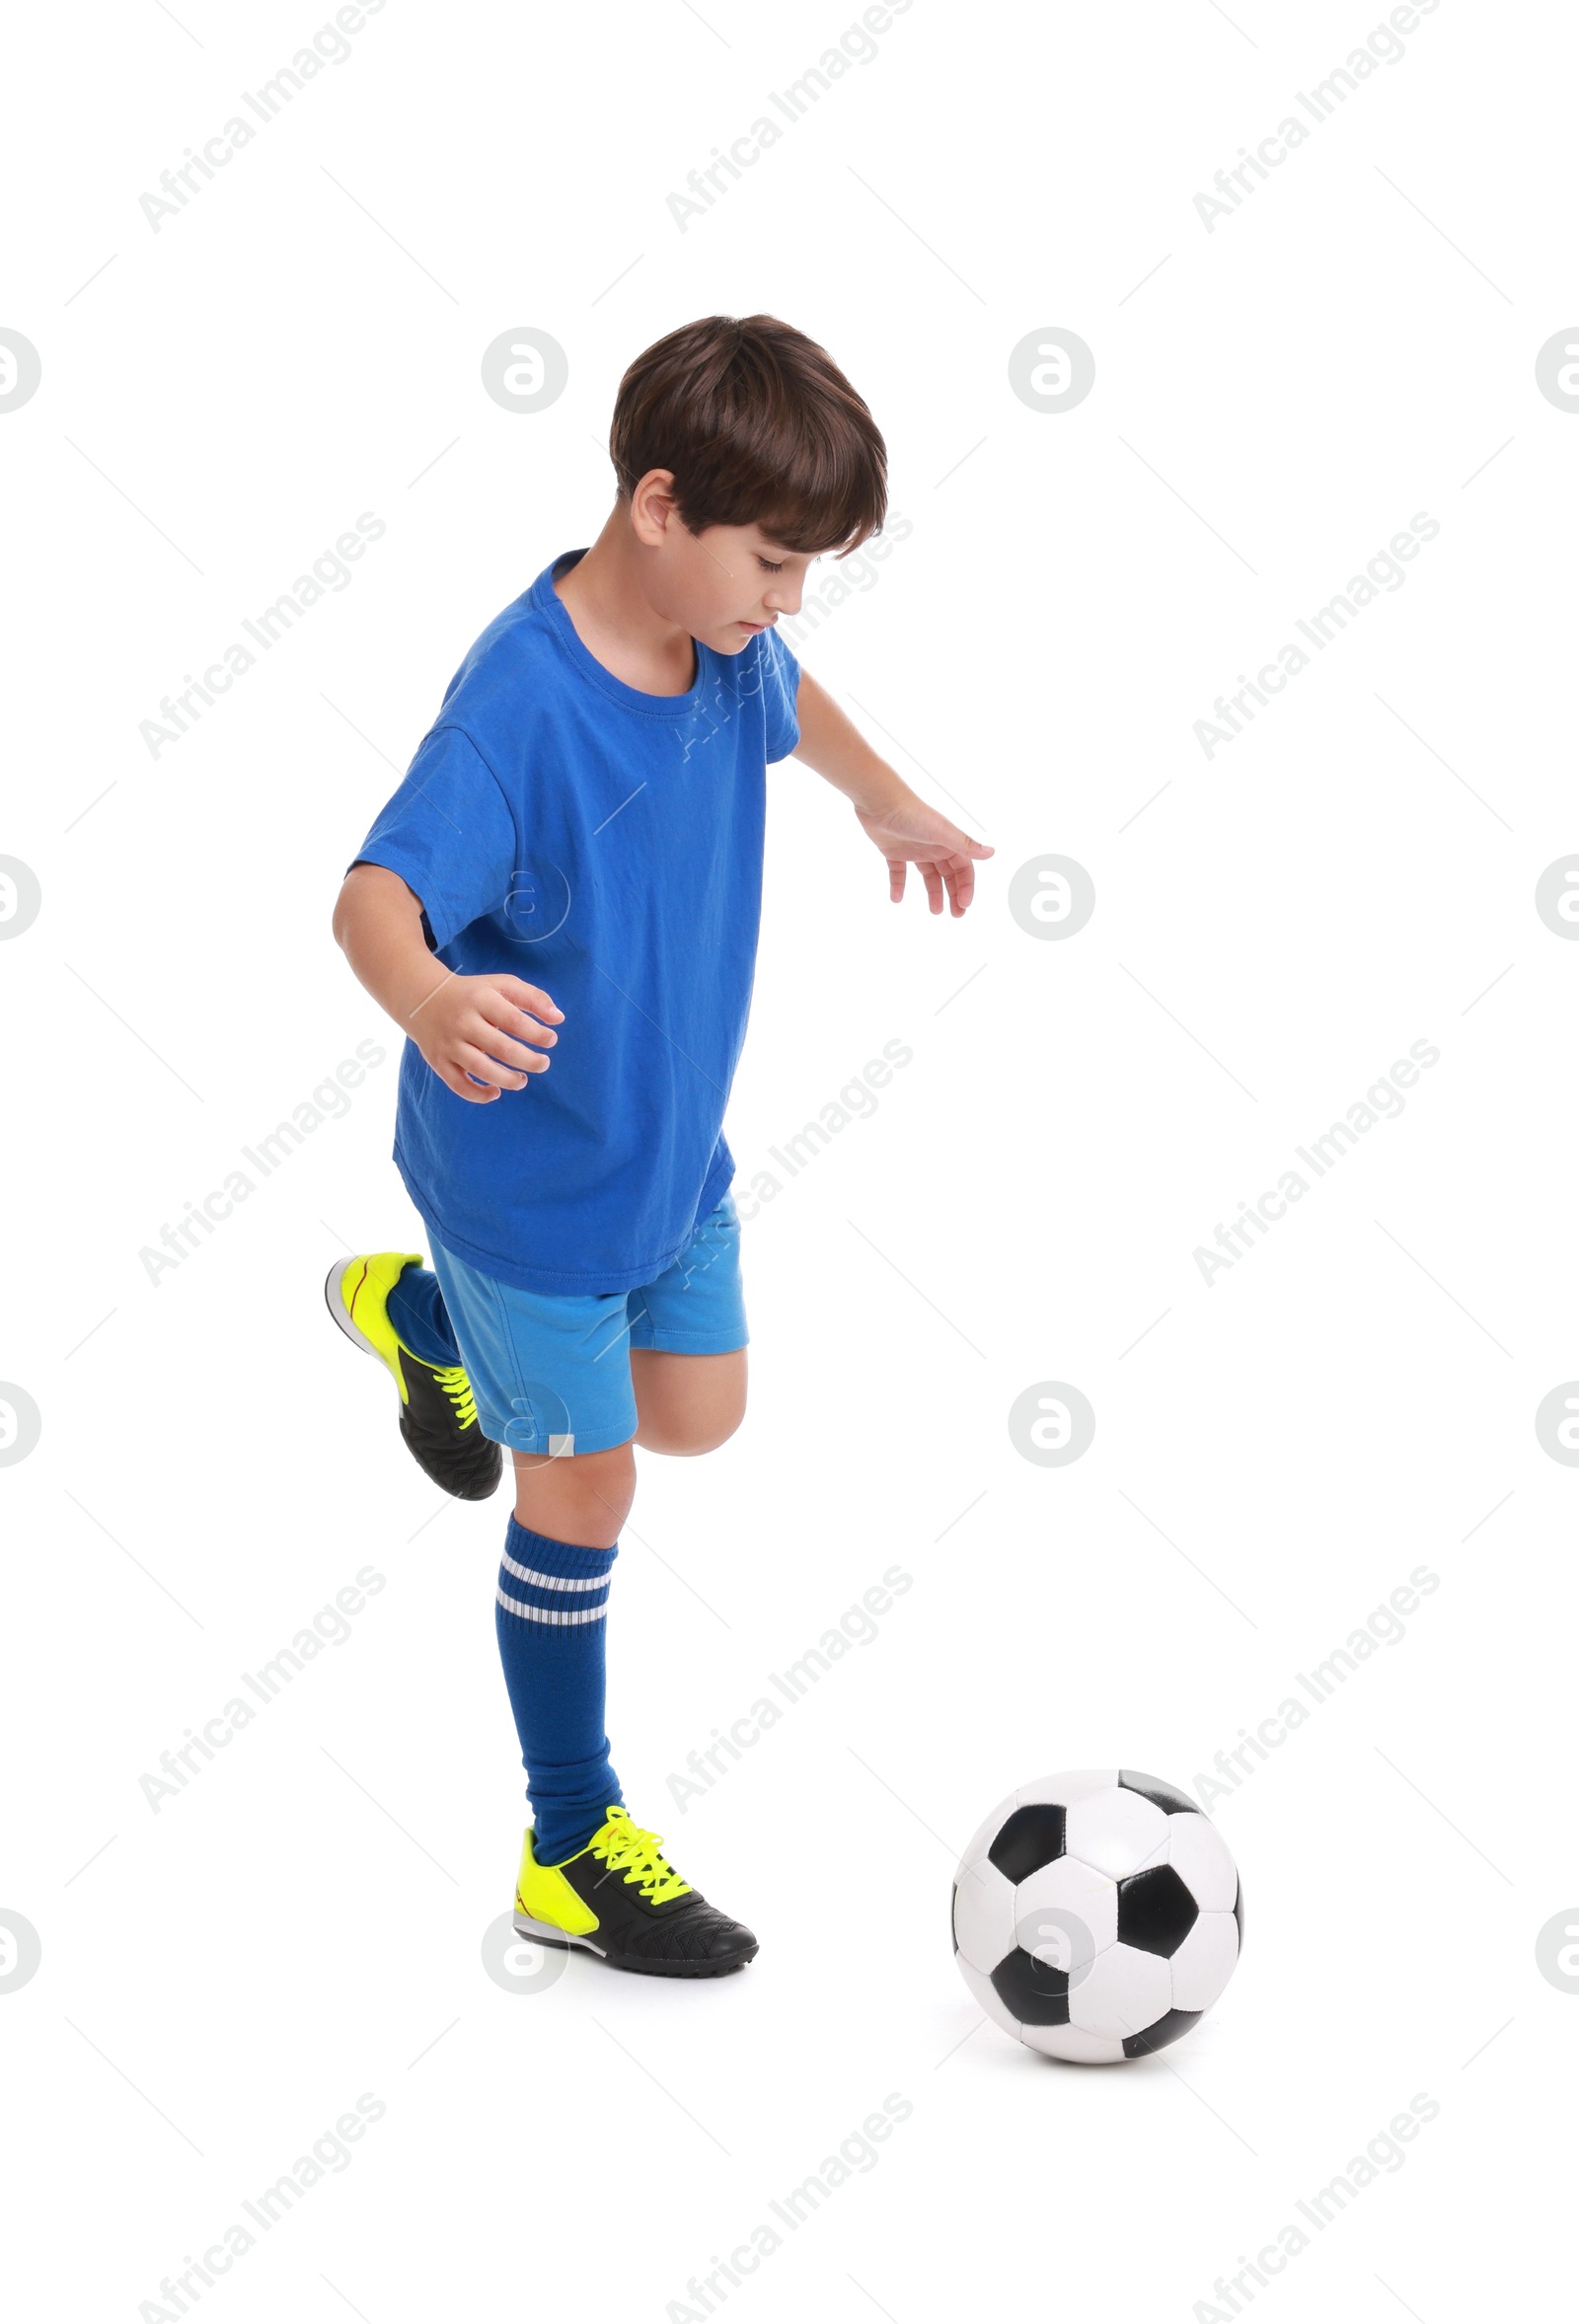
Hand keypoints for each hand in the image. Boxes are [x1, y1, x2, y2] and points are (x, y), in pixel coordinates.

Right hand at [409, 971, 562, 1103]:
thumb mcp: (502, 985)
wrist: (423, 999)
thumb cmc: (474, 994)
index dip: (537, 1034)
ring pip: (481, 1069)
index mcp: (481, 1000)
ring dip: (508, 1080)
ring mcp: (449, 1044)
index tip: (551, 1040)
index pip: (514, 1020)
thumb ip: (533, 998)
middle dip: (529, 1060)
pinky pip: (459, 1085)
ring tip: (523, 1079)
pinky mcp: (439, 1062)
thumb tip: (559, 1019)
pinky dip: (479, 1095)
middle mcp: (463, 1022)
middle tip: (543, 1063)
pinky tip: (496, 1091)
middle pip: (501, 1048)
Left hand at [853, 794, 993, 914]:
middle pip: (949, 875)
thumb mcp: (942, 832)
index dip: (966, 887)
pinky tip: (896, 899)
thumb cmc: (912, 813)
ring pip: (928, 875)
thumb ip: (965, 844)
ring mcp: (914, 849)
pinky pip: (898, 872)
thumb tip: (991, 853)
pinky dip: (898, 885)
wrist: (880, 801)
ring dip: (933, 893)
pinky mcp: (893, 850)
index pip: (963, 869)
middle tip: (955, 915)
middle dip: (954, 894)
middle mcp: (934, 846)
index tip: (963, 906)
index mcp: (948, 843)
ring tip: (935, 912)